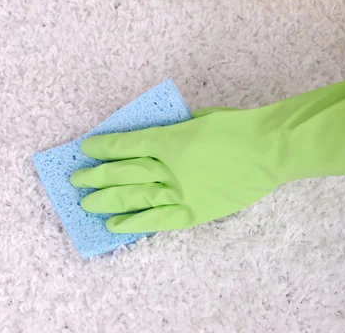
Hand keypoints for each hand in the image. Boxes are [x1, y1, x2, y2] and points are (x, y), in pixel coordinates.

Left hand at [70, 81, 344, 232]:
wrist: (268, 150)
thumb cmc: (235, 126)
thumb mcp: (198, 116)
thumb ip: (172, 127)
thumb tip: (153, 135)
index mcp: (170, 140)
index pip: (127, 144)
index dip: (104, 146)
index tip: (87, 147)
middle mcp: (168, 168)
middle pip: (124, 172)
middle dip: (97, 175)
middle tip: (76, 179)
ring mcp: (180, 192)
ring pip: (135, 197)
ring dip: (108, 200)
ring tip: (85, 203)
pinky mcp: (193, 212)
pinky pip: (158, 220)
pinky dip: (135, 223)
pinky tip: (115, 226)